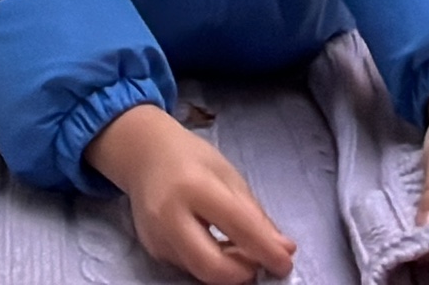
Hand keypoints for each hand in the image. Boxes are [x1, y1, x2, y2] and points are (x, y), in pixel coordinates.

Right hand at [87, 105, 295, 284]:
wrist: (143, 155)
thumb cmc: (191, 159)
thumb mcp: (228, 175)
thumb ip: (255, 214)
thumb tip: (283, 248)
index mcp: (195, 187)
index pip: (237, 226)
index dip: (265, 250)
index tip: (285, 262)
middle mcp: (170, 215)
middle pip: (211, 265)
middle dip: (242, 272)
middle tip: (260, 263)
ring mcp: (157, 236)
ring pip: (200, 272)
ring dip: (228, 270)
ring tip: (241, 251)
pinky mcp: (152, 250)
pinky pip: (188, 267)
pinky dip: (210, 263)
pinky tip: (218, 246)